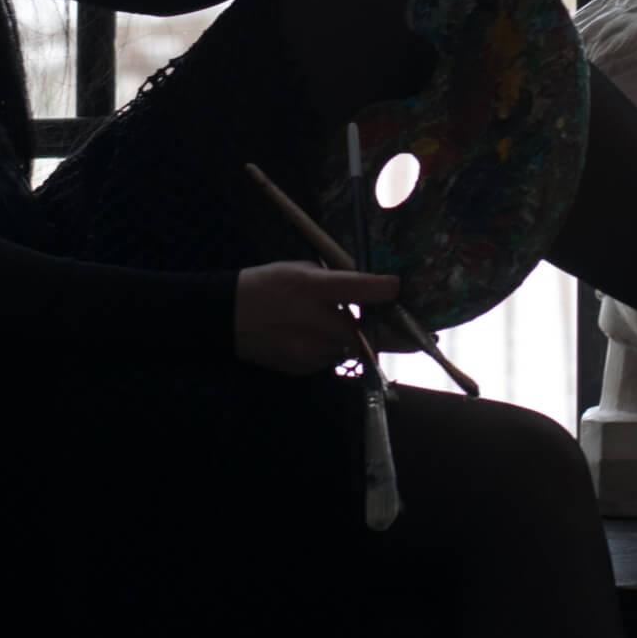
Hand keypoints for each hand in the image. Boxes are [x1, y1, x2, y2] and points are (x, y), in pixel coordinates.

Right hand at [234, 262, 401, 374]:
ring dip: (352, 340)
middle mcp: (313, 322)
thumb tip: (370, 288)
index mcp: (312, 288)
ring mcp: (309, 350)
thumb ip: (335, 280)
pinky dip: (331, 349)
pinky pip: (331, 359)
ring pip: (349, 348)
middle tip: (411, 332)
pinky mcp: (304, 368)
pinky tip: (310, 337)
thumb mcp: (299, 269)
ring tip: (331, 326)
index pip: (359, 289)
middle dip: (388, 331)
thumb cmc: (266, 285)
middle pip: (366, 333)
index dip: (384, 290)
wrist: (225, 318)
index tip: (397, 289)